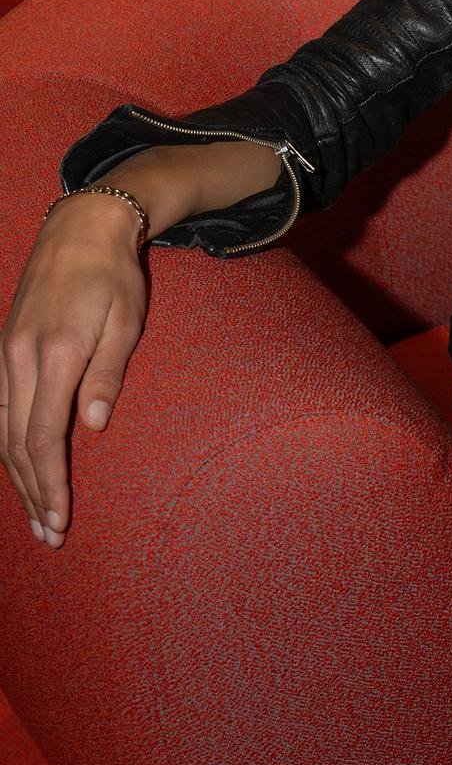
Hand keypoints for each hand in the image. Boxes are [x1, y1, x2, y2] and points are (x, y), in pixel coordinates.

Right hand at [1, 196, 148, 549]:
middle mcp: (20, 359)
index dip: (50, 483)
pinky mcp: (5, 349)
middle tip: (51, 535)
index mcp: (55, 355)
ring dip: (18, 477)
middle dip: (33, 494)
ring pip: (2, 431)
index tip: (61, 520)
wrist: (81, 229)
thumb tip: (93, 426)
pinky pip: (0, 410)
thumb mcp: (127, 320)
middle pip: (17, 444)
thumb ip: (108, 374)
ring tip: (37, 515)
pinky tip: (21, 468)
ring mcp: (6, 354)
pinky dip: (9, 445)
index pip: (43, 436)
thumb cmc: (114, 275)